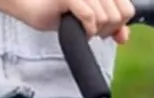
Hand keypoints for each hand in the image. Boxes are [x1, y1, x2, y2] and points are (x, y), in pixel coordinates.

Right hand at [0, 0, 136, 42]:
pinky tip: (77, 27)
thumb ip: (108, 25)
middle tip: (90, 29)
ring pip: (105, 18)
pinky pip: (90, 18)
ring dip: (94, 30)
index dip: (119, 24)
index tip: (103, 27)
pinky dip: (86, 30)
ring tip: (80, 26)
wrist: (26, 2)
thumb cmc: (55, 8)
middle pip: (119, 17)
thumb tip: (124, 37)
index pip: (127, 9)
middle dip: (107, 30)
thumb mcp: (87, 18)